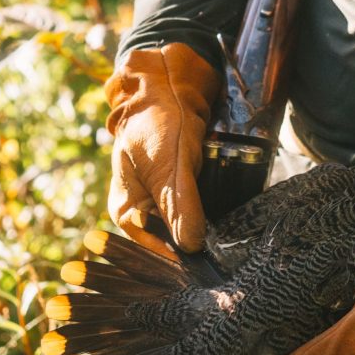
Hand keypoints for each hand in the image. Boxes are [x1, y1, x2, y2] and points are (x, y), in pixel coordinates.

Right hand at [104, 44, 219, 252]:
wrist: (169, 84)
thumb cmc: (158, 120)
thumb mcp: (170, 166)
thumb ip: (180, 206)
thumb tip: (191, 246)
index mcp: (126, 210)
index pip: (152, 252)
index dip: (179, 262)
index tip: (205, 270)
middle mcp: (142, 212)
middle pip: (170, 245)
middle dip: (194, 252)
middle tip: (222, 261)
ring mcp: (162, 203)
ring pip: (185, 233)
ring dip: (204, 238)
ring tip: (227, 249)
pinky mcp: (181, 194)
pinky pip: (196, 217)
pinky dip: (209, 222)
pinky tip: (226, 229)